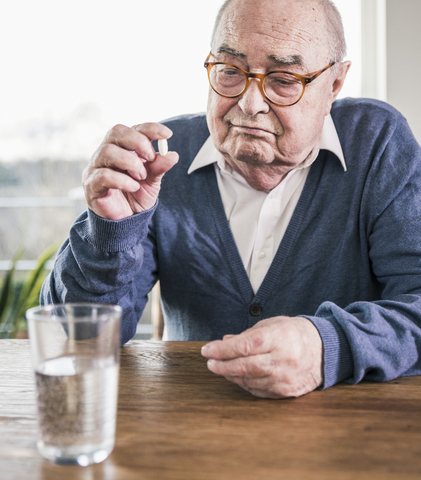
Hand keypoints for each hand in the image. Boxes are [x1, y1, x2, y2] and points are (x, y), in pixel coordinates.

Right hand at [82, 122, 178, 219]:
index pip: (133, 129)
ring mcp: (96, 167)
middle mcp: (107, 153)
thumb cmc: (135, 196)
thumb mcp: (152, 181)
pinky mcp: (91, 184)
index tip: (167, 135)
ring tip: (141, 177)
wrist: (125, 221)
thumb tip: (173, 155)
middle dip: (138, 142)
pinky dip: (122, 180)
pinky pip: (103, 175)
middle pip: (116, 132)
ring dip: (130, 162)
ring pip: (108, 151)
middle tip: (151, 158)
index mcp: (123, 148)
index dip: (150, 128)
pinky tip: (133, 187)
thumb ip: (159, 167)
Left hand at [201, 316, 322, 397]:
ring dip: (230, 375)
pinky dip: (244, 383)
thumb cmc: (294, 333)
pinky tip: (236, 376)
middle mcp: (282, 359)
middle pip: (244, 366)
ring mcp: (284, 378)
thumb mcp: (271, 325)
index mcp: (279, 338)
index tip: (207, 350)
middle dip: (221, 365)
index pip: (245, 345)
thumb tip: (223, 342)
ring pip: (249, 380)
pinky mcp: (285, 392)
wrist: (324, 351)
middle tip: (209, 362)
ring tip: (220, 367)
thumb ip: (246, 335)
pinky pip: (257, 390)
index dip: (222, 350)